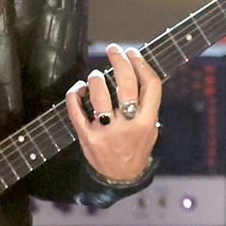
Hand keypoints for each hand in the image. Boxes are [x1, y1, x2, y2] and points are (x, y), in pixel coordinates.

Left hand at [66, 44, 161, 182]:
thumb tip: (140, 71)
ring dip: (96, 78)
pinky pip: (76, 110)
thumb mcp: (151, 128)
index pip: (149, 85)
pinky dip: (74, 95)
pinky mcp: (87, 136)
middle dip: (119, 61)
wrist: (121, 176)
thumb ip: (148, 105)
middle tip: (114, 49)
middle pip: (126, 84)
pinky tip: (78, 88)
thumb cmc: (136, 146)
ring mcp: (106, 131)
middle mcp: (128, 125)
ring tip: (96, 74)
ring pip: (99, 94)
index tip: (133, 52)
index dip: (141, 64)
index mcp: (146, 121)